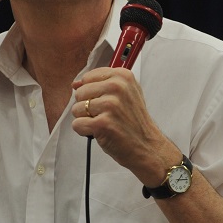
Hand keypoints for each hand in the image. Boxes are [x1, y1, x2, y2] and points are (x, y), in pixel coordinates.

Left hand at [70, 67, 178, 184]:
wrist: (147, 146)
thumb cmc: (134, 122)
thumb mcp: (125, 94)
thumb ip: (101, 84)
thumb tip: (75, 84)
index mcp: (123, 76)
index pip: (88, 77)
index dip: (92, 92)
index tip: (106, 101)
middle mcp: (117, 87)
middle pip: (80, 93)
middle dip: (87, 106)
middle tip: (107, 115)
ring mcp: (110, 105)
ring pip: (76, 109)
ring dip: (86, 119)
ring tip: (106, 123)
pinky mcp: (102, 123)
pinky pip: (77, 124)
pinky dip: (85, 132)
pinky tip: (102, 132)